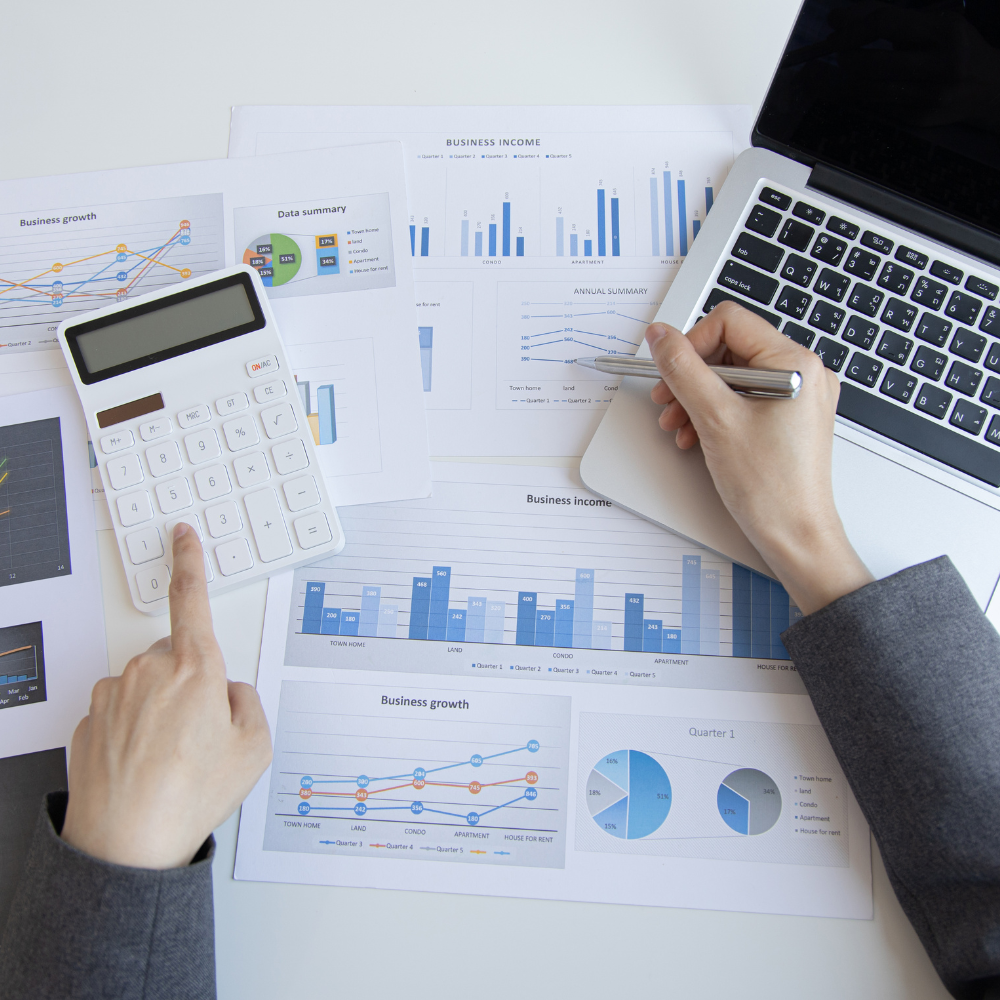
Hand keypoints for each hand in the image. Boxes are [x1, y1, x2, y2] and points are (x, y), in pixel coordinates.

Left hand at [61, 524, 271, 868]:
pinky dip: (133, 729)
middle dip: (190, 680)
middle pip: (176, 655)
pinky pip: (120, 711)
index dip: (189, 560)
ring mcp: (113, 695)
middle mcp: (148, 671)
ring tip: (172, 759)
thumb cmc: (190, 795)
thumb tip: (229, 692)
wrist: (126, 843)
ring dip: (160, 708)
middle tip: (202, 732)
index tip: (182, 535)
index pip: (191, 598)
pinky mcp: (89, 720)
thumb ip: (249, 702)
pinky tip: (144, 764)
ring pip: (146, 684)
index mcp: (195, 667)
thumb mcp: (256, 747)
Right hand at [647, 301, 872, 614]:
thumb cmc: (772, 488)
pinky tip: (696, 435)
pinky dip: (714, 412)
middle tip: (666, 401)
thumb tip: (661, 336)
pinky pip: (743, 399)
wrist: (795, 536)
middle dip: (691, 375)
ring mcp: (797, 397)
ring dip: (697, 396)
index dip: (691, 343)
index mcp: (795, 363)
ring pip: (732, 376)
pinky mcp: (787, 418)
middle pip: (729, 348)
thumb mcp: (715, 419)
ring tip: (678, 425)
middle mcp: (802, 373)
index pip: (730, 322)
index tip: (668, 370)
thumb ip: (683, 371)